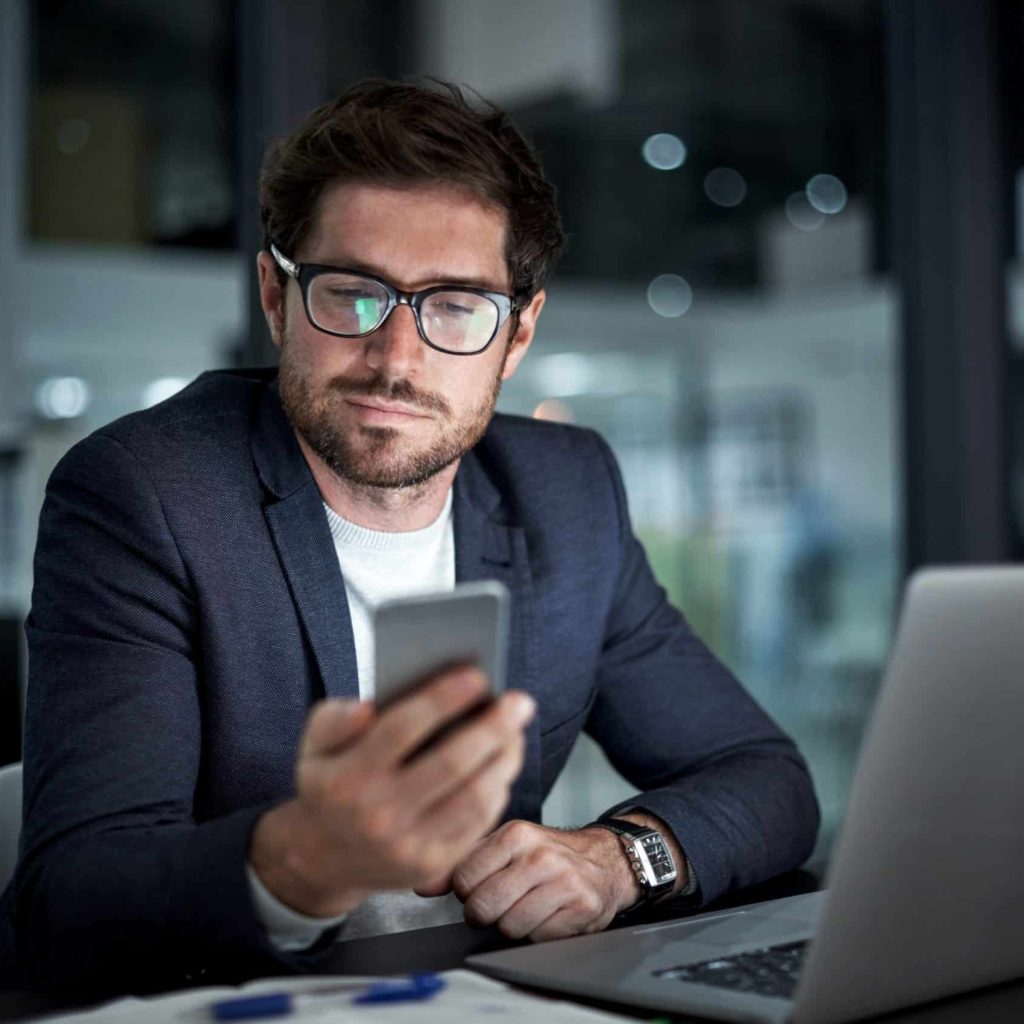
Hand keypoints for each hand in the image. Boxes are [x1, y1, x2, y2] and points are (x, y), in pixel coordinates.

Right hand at [249, 667, 534, 916]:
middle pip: (451, 764)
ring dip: (504, 759)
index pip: (403, 729)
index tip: (478, 675)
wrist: (323, 859)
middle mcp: (378, 815)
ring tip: (517, 730)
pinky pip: (476, 825)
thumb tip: (367, 707)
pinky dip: (497, 790)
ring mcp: (407, 847)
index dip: (444, 699)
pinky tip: (503, 764)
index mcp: (348, 778)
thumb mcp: (314, 746)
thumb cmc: (330, 785)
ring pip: (473, 798)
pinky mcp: (430, 867)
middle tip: (519, 701)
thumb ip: (335, 719)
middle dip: (493, 728)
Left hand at [414, 820, 640, 941]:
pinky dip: (539, 933)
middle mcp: (540, 855)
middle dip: (485, 913)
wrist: (604, 860)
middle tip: (501, 902)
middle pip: (483, 908)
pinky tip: (549, 914)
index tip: (479, 886)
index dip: (466, 891)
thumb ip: (462, 861)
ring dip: (513, 925)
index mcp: (515, 834)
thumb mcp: (505, 846)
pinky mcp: (582, 908)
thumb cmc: (546, 854)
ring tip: (526, 905)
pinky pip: (539, 938)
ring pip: (509, 927)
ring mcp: (564, 881)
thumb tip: (421, 884)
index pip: (463, 880)